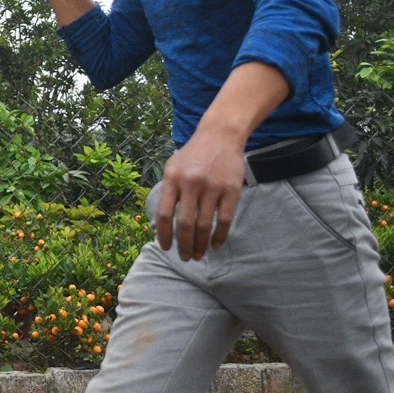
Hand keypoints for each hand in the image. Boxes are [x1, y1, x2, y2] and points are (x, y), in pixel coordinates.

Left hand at [155, 130, 244, 259]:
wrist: (220, 135)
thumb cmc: (193, 155)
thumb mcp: (172, 167)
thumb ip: (168, 192)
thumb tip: (162, 225)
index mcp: (172, 178)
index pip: (165, 215)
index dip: (164, 235)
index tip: (166, 248)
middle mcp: (191, 183)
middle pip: (185, 224)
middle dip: (184, 246)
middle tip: (185, 257)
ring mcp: (212, 187)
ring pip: (205, 225)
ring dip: (201, 245)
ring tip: (199, 255)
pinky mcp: (231, 190)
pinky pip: (225, 220)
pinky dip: (220, 237)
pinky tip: (215, 245)